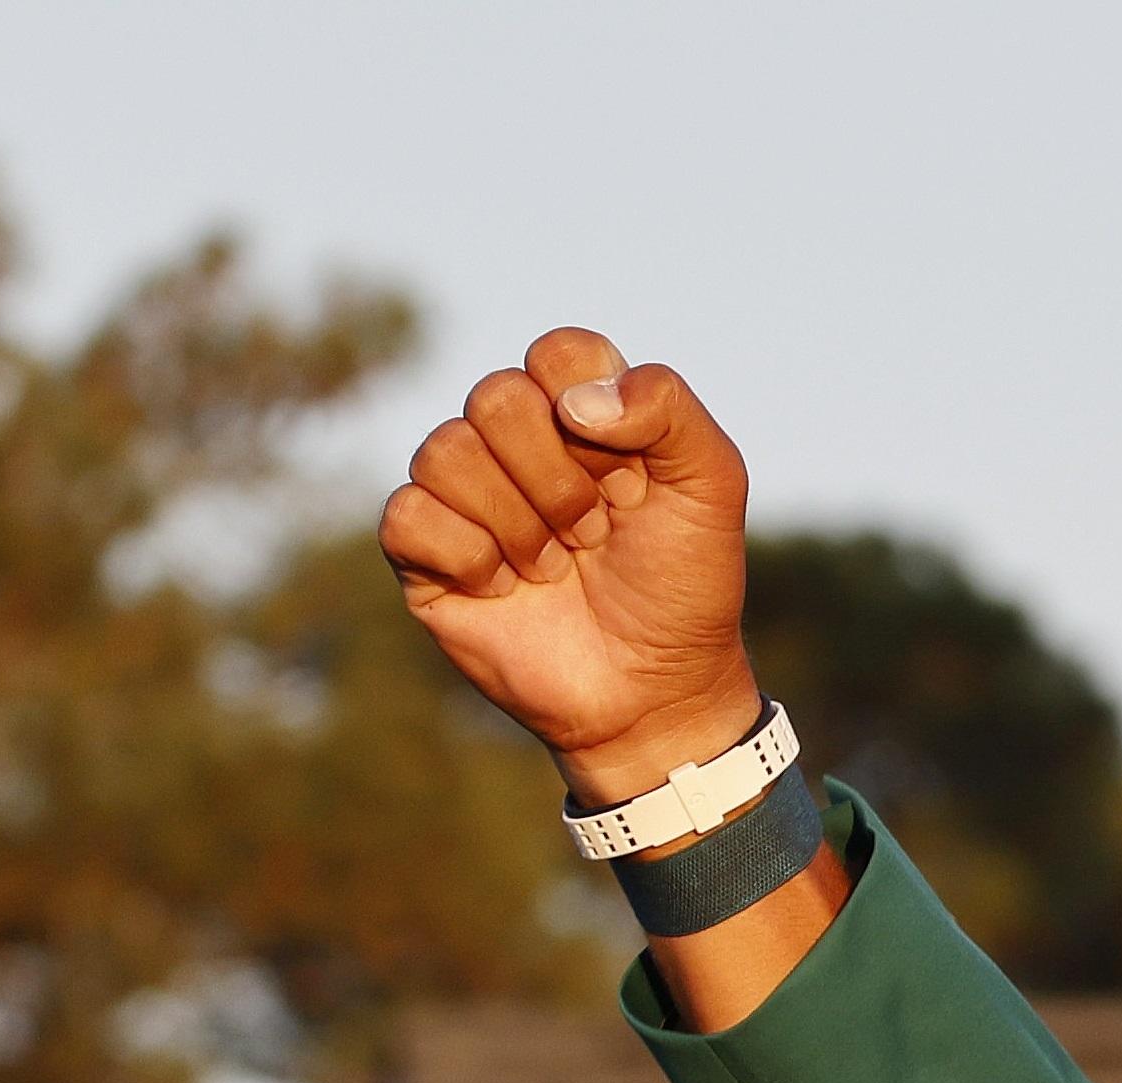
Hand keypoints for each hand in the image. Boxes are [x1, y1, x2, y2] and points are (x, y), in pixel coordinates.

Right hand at [376, 327, 765, 803]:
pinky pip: (410, 514)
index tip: (631, 481)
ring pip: (445, 451)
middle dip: (561, 481)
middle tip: (593, 534)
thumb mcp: (711, 484)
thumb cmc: (684, 586)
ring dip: (519, 524)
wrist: (655, 690)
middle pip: (496, 397)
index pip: (556, 353)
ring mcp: (461, 493)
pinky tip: (506, 589)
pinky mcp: (422, 552)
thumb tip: (573, 401)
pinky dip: (469, 558)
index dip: (595, 417)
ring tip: (555, 566)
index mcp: (577, 408)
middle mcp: (511, 439)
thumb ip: (668, 404)